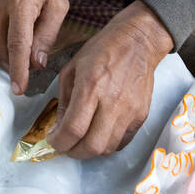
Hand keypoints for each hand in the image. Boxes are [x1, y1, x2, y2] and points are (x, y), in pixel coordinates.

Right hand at [0, 0, 66, 95]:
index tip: (19, 89)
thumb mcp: (58, 5)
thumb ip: (48, 35)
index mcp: (21, 3)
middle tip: (32, 62)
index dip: (19, 69)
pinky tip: (11, 36)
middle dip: (16, 63)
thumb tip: (37, 64)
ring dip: (7, 54)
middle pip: (3, 49)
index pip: (18, 44)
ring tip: (24, 46)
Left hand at [48, 1, 172, 158]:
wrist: (139, 41)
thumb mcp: (72, 68)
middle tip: (65, 146)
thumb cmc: (102, 50)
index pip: (73, 128)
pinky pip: (122, 141)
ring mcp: (130, 111)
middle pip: (92, 146)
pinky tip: (98, 134)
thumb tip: (59, 126)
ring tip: (80, 141)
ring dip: (90, 151)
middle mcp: (112, 101)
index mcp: (91, 86)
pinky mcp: (142, 115)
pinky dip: (107, 144)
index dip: (59, 142)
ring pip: (108, 148)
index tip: (52, 140)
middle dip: (73, 152)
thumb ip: (64, 99)